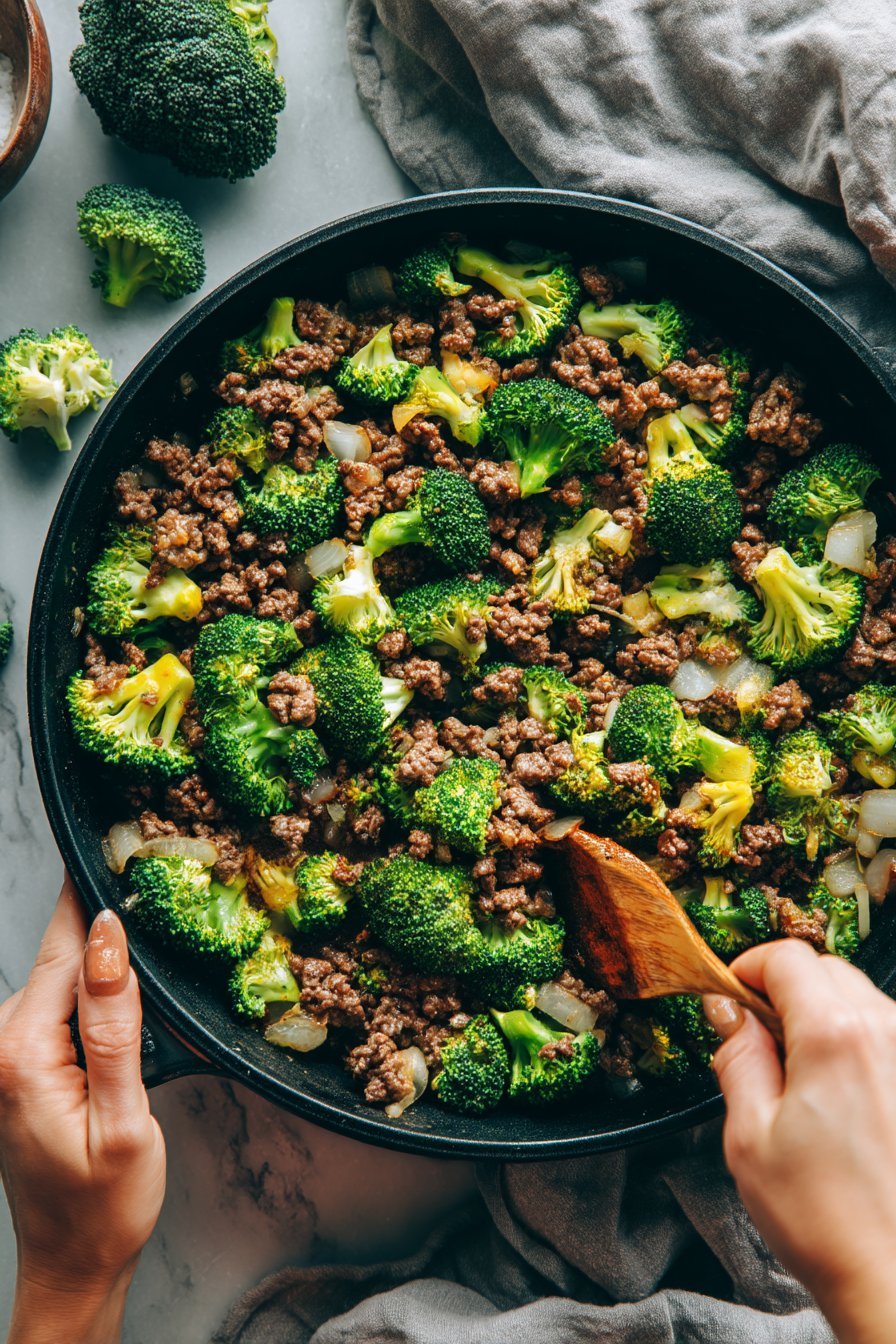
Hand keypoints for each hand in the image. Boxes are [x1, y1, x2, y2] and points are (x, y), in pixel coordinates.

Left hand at [0, 878, 165, 1343]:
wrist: (73, 1262)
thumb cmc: (103, 1205)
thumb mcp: (124, 1118)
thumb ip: (115, 1023)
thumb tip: (110, 938)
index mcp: (22, 1051)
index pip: (64, 945)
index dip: (98, 893)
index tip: (132, 842)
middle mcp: (1, 1042)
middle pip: (65, 954)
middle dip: (112, 925)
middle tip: (169, 890)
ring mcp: (7, 1049)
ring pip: (66, 975)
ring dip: (109, 962)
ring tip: (162, 943)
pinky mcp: (21, 1059)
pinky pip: (62, 1003)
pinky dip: (98, 994)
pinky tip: (132, 1004)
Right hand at [705, 941, 895, 1343]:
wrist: (894, 1279)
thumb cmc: (828, 1220)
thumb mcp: (750, 1136)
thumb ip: (738, 1058)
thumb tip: (729, 1015)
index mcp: (835, 1036)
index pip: (786, 958)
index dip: (748, 969)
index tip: (731, 996)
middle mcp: (886, 1034)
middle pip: (827, 971)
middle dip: (787, 991)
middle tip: (757, 1039)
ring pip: (861, 1001)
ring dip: (824, 1017)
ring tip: (799, 1080)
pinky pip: (886, 1038)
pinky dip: (856, 1047)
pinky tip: (838, 1100)